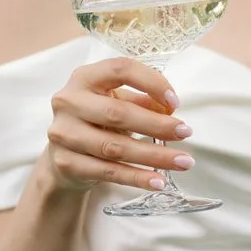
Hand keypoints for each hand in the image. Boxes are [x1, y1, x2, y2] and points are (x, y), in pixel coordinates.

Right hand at [44, 58, 193, 194]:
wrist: (64, 157)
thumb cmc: (97, 122)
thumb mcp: (118, 103)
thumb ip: (144, 102)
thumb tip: (171, 109)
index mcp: (85, 78)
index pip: (121, 69)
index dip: (152, 82)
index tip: (175, 102)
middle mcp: (69, 102)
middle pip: (117, 113)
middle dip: (157, 125)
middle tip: (185, 133)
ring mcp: (64, 134)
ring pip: (115, 147)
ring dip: (154, 156)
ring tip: (182, 161)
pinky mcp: (66, 163)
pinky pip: (108, 171)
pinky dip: (137, 177)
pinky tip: (158, 181)